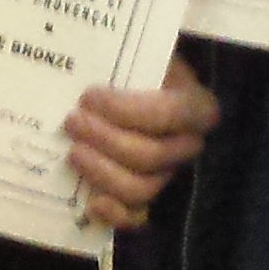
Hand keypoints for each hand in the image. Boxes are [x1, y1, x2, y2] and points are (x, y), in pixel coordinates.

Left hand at [66, 57, 218, 231]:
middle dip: (105, 139)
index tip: (89, 96)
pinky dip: (115, 214)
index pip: (169, 114)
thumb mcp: (140, 52)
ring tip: (72, 151)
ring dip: (102, 172)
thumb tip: (90, 52)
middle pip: (151, 156)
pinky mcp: (148, 198)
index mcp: (197, 107)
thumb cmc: (136, 69)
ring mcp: (168, 175)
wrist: (135, 88)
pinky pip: (138, 217)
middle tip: (72, 121)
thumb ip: (128, 55)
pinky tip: (92, 202)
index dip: (126, 110)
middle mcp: (188, 145)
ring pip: (142, 188)